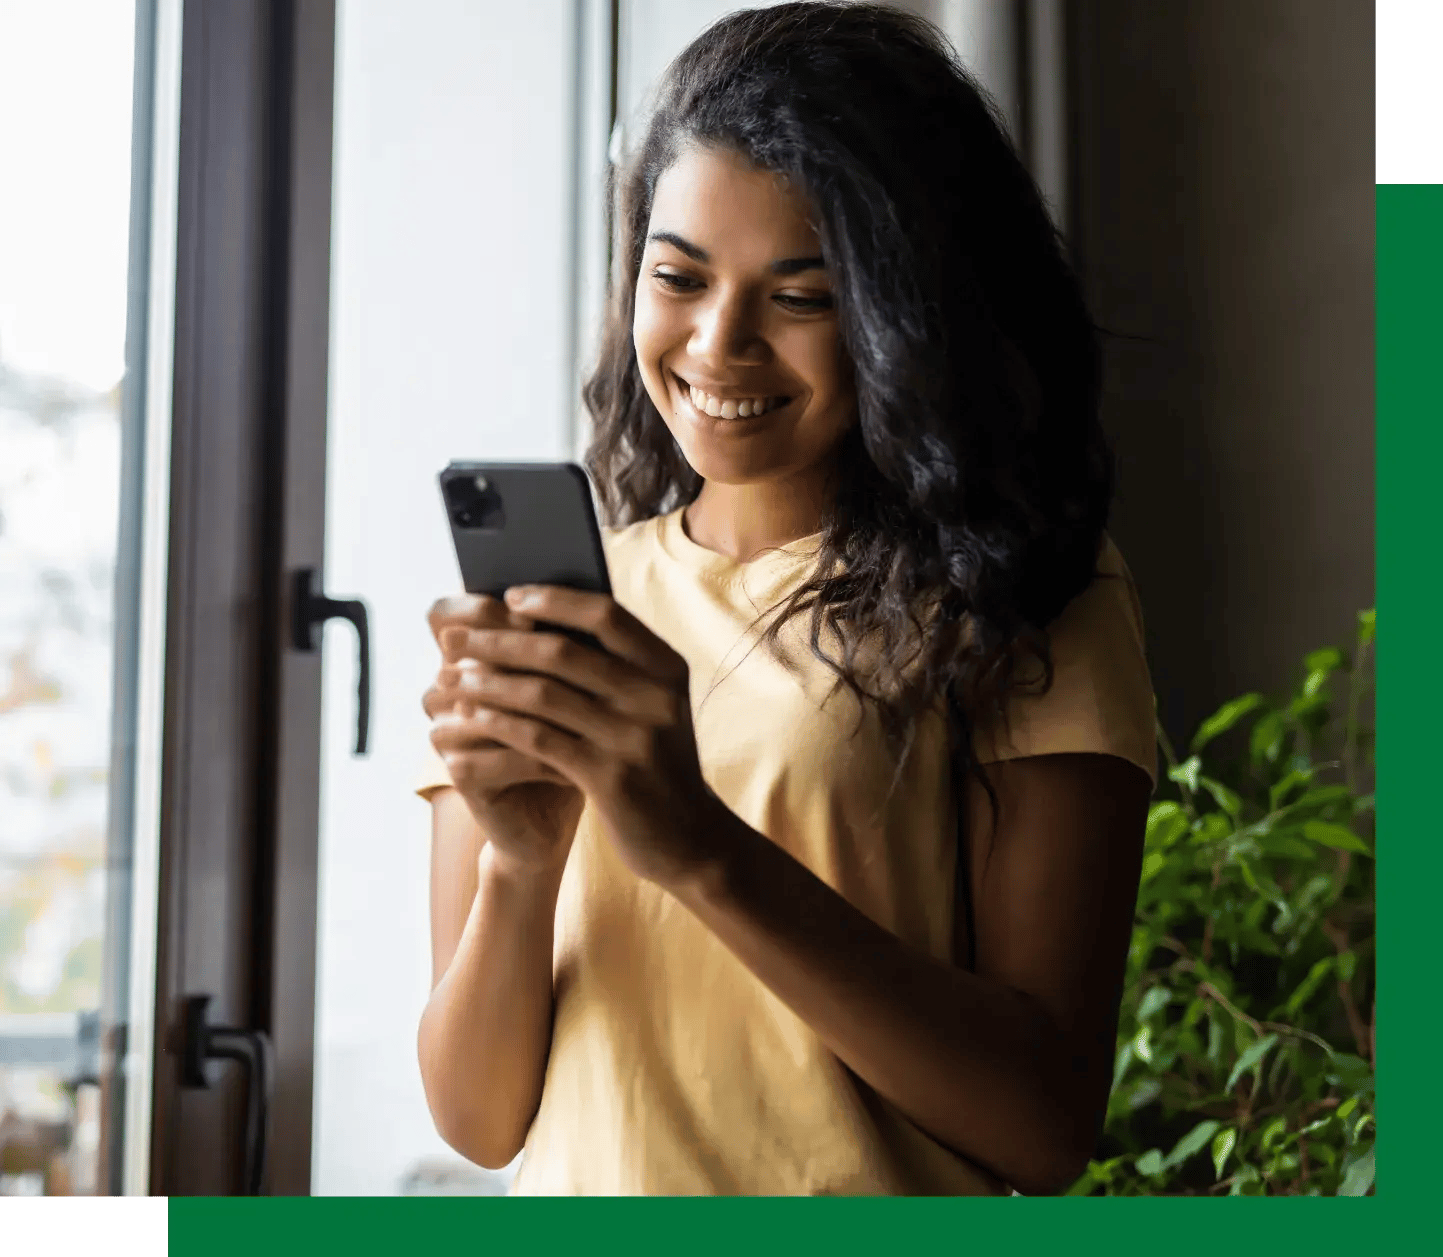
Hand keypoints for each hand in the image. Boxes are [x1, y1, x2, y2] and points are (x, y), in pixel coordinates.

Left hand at [439, 584, 723, 889]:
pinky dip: (498, 724)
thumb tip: (544, 620)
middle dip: (499, 641)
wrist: (690, 839)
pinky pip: (539, 739)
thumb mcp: (653, 708)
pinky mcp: (610, 778)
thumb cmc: (655, 764)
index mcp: (667, 668)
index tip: (510, 596)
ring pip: (543, 694)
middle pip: (563, 652)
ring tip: (451, 677)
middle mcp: (655, 696)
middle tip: (453, 639)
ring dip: (488, 682)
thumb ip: (616, 668)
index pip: (606, 614)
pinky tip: (471, 718)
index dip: (554, 600)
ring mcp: (634, 738)